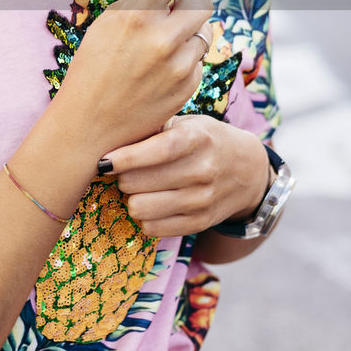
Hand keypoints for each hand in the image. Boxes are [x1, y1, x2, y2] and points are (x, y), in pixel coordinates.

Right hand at [53, 0, 212, 159]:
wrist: (88, 127)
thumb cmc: (91, 70)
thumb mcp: (107, 26)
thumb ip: (140, 3)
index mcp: (135, 15)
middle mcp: (162, 38)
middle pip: (202, 1)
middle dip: (190, 3)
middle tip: (175, 12)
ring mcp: (179, 65)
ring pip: (203, 32)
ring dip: (187, 34)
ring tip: (159, 51)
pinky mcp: (188, 86)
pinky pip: (198, 60)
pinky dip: (185, 61)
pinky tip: (159, 75)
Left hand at [106, 114, 270, 236]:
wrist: (247, 170)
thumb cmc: (205, 140)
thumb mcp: (188, 123)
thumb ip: (156, 126)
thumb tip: (114, 135)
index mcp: (198, 139)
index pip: (157, 151)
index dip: (126, 158)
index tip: (103, 160)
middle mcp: (202, 171)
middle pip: (138, 183)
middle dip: (123, 177)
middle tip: (123, 171)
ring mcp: (201, 201)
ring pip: (140, 208)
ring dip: (131, 198)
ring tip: (137, 187)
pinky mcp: (198, 223)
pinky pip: (151, 228)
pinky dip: (144, 216)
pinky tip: (150, 202)